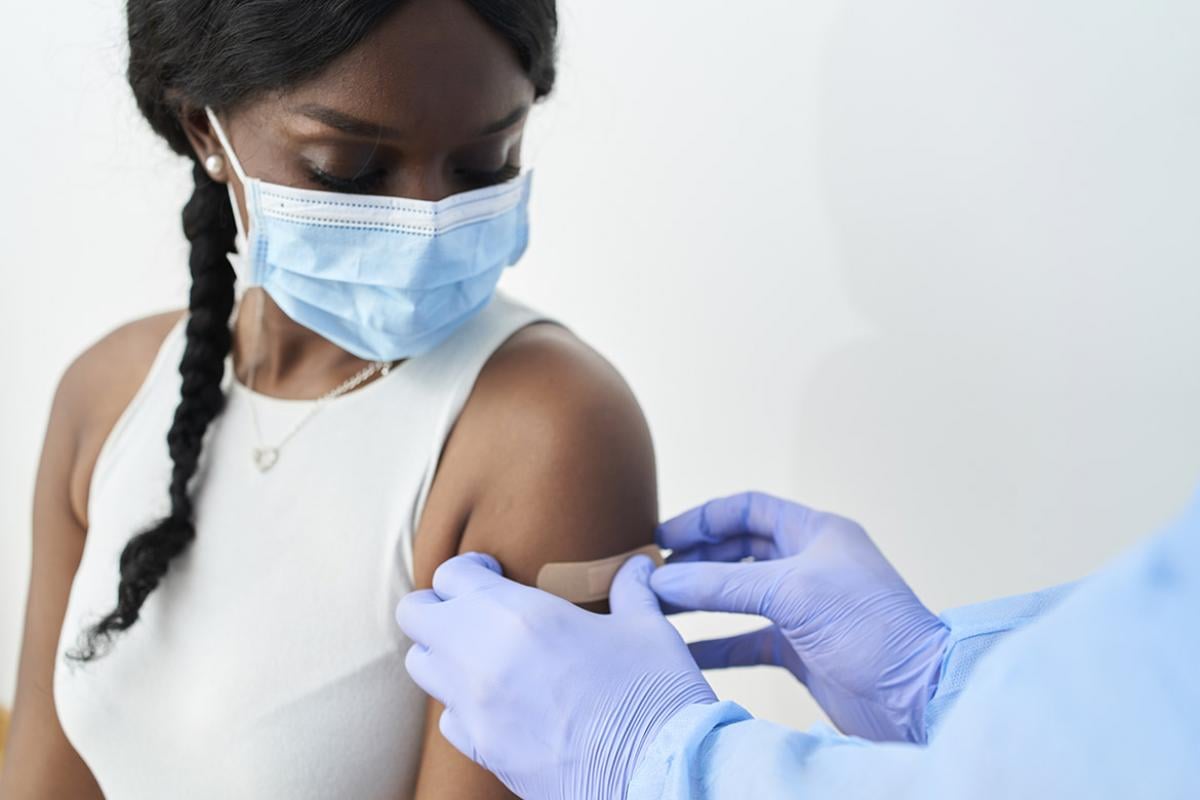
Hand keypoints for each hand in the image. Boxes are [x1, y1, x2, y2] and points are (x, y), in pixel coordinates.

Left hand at [396, 552, 715, 799]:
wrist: (657, 774)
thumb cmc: (654, 694)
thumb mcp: (647, 628)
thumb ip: (631, 589)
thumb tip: (639, 564)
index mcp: (519, 614)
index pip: (451, 574)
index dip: (470, 569)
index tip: (493, 572)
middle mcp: (481, 656)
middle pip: (414, 615)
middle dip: (437, 606)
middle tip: (473, 608)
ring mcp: (475, 709)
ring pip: (421, 666)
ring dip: (443, 653)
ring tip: (483, 653)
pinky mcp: (482, 750)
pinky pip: (448, 717)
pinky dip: (463, 704)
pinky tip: (500, 701)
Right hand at [653, 492, 948, 742]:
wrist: (915, 694)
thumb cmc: (870, 627)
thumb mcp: (792, 591)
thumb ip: (723, 583)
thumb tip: (663, 579)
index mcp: (816, 533)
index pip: (748, 509)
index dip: (703, 519)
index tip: (661, 537)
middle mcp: (808, 564)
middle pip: (738, 551)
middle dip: (695, 560)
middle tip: (653, 576)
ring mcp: (804, 608)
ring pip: (738, 595)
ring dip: (699, 600)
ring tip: (658, 608)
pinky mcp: (801, 648)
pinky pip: (746, 639)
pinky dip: (715, 644)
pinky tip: (684, 650)